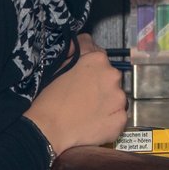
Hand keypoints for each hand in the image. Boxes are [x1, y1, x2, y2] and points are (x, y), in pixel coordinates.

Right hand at [24, 34, 127, 154]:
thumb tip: (87, 41)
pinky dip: (109, 121)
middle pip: (111, 79)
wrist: (48, 128)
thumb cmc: (49, 96)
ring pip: (116, 99)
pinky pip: (118, 118)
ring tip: (88, 113)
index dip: (90, 71)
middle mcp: (113, 75)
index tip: (81, 81)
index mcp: (98, 59)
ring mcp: (119, 99)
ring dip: (107, 103)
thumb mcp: (60, 65)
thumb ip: (79, 49)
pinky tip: (93, 124)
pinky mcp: (120, 120)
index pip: (100, 60)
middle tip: (84, 98)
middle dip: (101, 86)